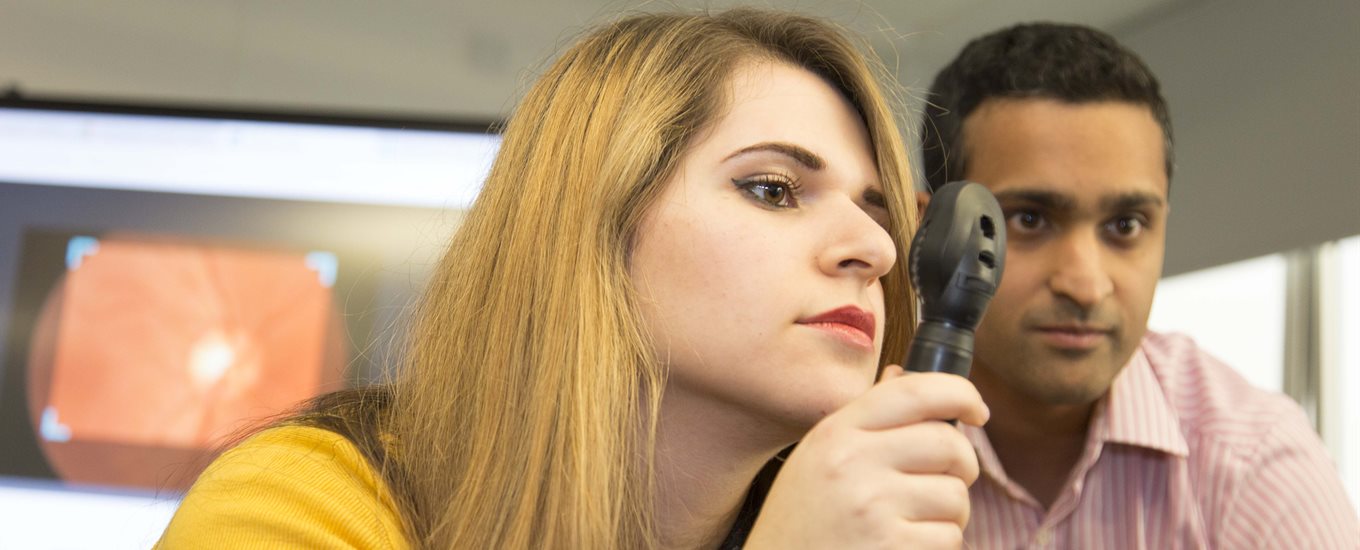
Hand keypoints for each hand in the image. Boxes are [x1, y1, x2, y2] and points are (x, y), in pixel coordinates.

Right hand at [743, 367, 988, 548]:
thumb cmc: (802, 521)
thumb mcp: (817, 458)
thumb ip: (864, 419)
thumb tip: (905, 374)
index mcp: (836, 433)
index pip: (914, 391)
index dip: (961, 393)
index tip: (977, 411)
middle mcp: (853, 463)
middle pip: (949, 444)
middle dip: (963, 466)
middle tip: (947, 482)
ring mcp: (873, 507)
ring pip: (956, 496)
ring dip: (950, 514)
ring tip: (915, 523)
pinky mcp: (892, 547)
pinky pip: (949, 538)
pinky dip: (937, 546)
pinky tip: (905, 548)